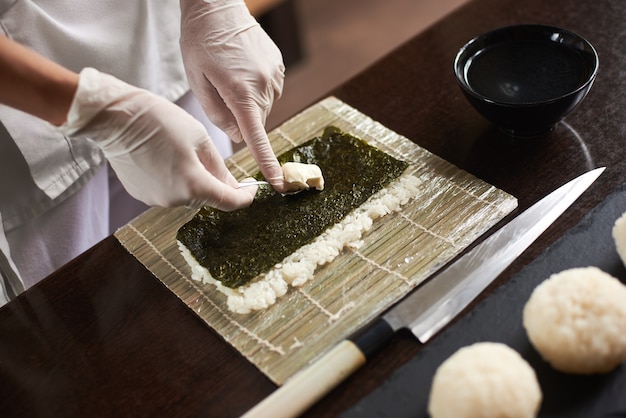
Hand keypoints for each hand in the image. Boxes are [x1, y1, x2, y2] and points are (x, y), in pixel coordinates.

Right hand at [58, 68, 256, 210]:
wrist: (114, 118)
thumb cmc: (159, 120)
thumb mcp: (199, 138)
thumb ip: (219, 166)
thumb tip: (231, 184)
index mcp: (193, 185)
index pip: (229, 202)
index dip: (245, 197)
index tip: (251, 188)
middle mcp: (175, 200)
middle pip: (207, 197)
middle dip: (217, 184)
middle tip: (216, 161)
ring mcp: (156, 199)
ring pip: (187, 194)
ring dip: (194, 180)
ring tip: (184, 152)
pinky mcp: (141, 194)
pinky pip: (168, 190)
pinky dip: (174, 179)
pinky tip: (166, 158)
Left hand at [180, 0, 286, 191]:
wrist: (217, 5)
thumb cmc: (200, 42)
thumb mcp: (198, 81)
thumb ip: (218, 115)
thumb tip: (237, 135)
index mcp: (241, 93)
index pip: (257, 137)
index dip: (267, 163)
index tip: (279, 184)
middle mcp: (264, 87)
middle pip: (255, 122)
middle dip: (240, 117)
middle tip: (220, 91)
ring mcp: (275, 76)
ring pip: (262, 107)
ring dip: (247, 101)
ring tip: (230, 74)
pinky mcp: (279, 67)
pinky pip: (269, 91)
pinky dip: (256, 88)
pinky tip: (241, 68)